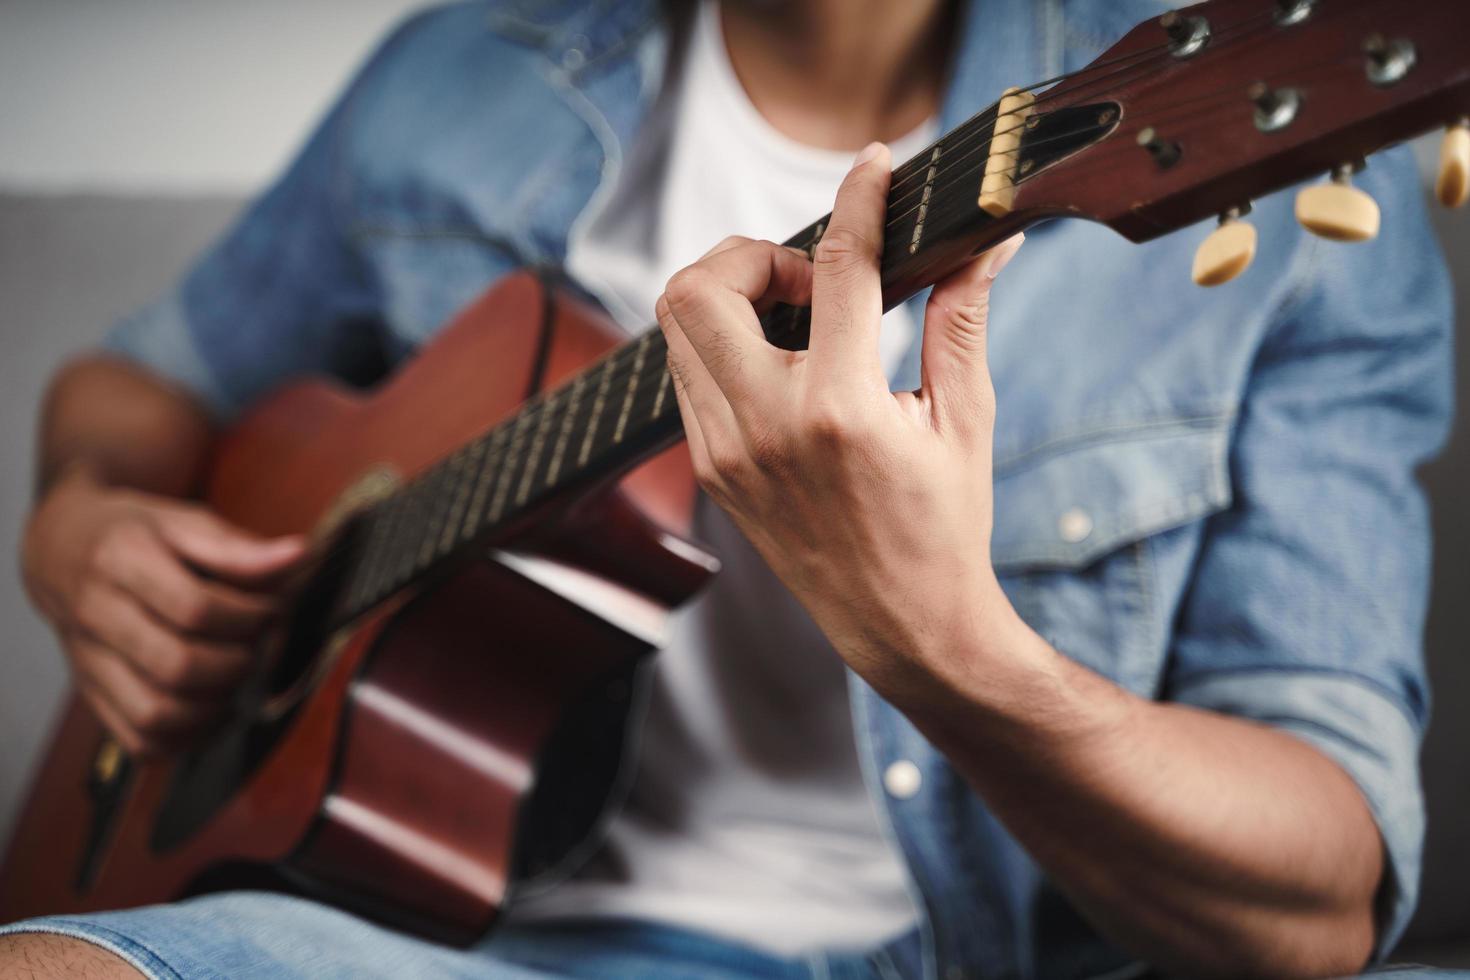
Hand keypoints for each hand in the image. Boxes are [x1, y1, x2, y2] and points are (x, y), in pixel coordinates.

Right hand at [22, 467, 305, 754]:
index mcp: (120, 560)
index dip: (248, 616)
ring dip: (215, 706)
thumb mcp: (182, 521)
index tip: (270, 609)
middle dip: (237, 663)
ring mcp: (88, 662)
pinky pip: (140, 740)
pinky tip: (212, 708)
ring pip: (155, 714)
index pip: (195, 608)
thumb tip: (299, 556)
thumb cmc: (134, 534)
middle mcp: (96, 615)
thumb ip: (238, 546)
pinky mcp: (91, 694)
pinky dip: (187, 738)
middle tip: (257, 646)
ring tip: (236, 677)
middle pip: (176, 666)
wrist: (60, 550)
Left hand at [654, 142, 1025, 706]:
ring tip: (799, 322)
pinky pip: (685, 374)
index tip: (874, 166)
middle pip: (700, 286)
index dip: (859, 198)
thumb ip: (962, 320)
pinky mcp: (711, 468)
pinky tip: (779, 363)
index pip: (838, 268)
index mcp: (841, 410)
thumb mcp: (964, 420)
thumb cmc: (944, 525)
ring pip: (676, 325)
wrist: (900, 625)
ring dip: (730, 296)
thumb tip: (989, 244)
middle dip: (752, 254)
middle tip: (812, 282)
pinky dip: (722, 344)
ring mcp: (726, 451)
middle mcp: (767, 426)